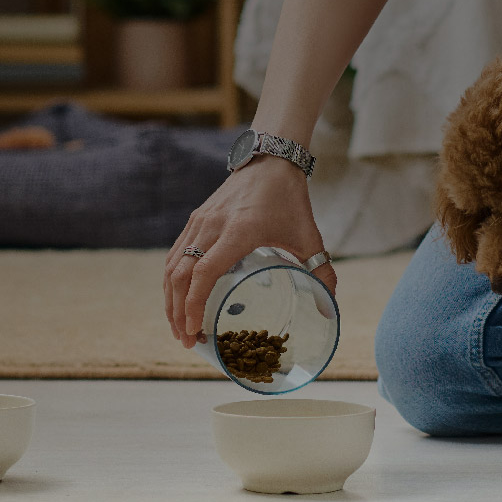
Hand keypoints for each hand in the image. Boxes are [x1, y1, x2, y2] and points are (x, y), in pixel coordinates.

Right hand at [164, 157, 337, 348]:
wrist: (270, 159)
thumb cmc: (290, 198)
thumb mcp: (309, 235)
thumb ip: (322, 270)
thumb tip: (330, 306)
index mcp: (238, 232)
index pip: (204, 273)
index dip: (194, 304)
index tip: (194, 331)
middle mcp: (212, 227)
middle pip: (180, 276)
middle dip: (178, 313)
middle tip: (187, 342)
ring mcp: (199, 222)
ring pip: (172, 266)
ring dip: (170, 300)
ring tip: (180, 328)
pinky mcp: (195, 219)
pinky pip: (175, 254)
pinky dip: (171, 281)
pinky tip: (177, 299)